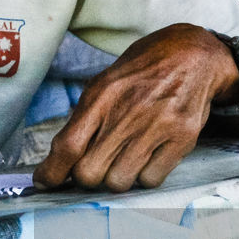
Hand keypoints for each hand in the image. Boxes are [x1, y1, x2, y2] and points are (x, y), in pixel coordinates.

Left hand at [33, 24, 237, 191]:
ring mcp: (157, 127)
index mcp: (103, 95)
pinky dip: (145, 177)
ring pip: (119, 182)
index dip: (52, 171)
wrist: (193, 56)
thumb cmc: (143, 72)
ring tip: (124, 160)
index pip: (68, 146)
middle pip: (90, 173)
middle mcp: (128, 112)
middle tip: (95, 166)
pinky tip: (147, 159)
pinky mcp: (181, 139)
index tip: (45, 182)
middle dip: (87, 177)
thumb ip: (84, 118)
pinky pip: (151, 181)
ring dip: (117, 178)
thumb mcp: (106, 83)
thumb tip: (58, 159)